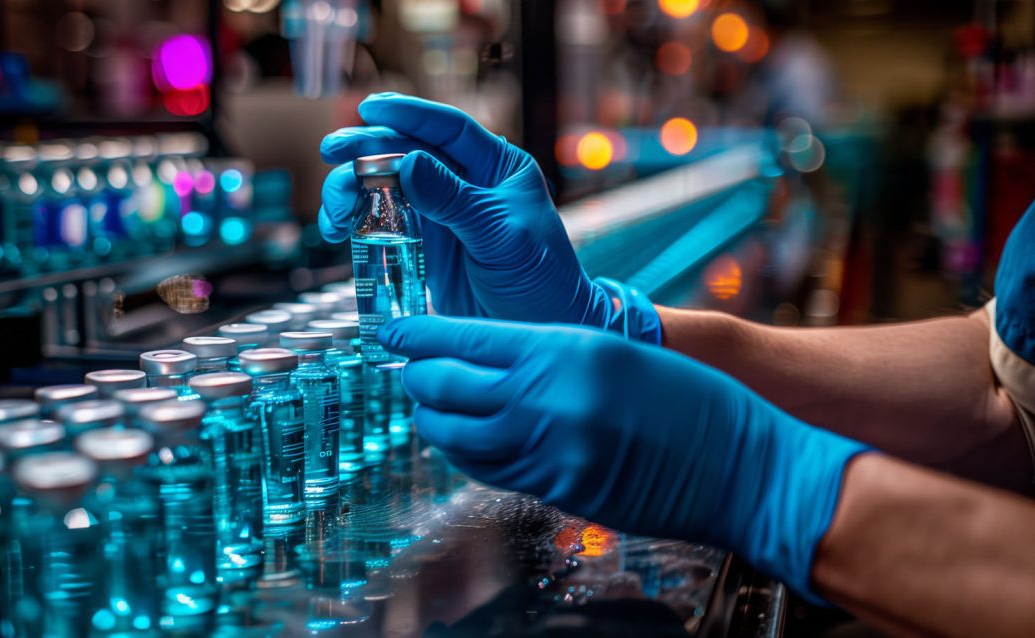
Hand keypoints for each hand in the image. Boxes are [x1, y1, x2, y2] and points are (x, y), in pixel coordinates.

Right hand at [320, 93, 660, 341]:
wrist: (541, 329)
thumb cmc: (541, 279)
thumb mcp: (501, 236)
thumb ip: (455, 201)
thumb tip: (407, 163)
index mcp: (496, 167)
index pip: (448, 129)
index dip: (408, 113)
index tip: (370, 107)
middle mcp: (466, 183)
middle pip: (407, 152)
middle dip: (365, 150)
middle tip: (331, 152)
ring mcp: (441, 213)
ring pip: (387, 186)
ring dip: (353, 189)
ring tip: (335, 212)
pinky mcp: (423, 245)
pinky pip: (383, 221)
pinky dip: (357, 221)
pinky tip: (340, 229)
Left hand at [381, 315, 870, 601]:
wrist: (743, 468)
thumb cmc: (691, 403)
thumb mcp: (615, 354)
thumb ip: (548, 354)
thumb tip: (485, 358)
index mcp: (564, 349)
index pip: (462, 338)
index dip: (416, 336)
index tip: (390, 332)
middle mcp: (546, 398)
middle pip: (444, 387)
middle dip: (415, 378)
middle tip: (407, 370)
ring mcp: (547, 450)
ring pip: (454, 436)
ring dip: (433, 420)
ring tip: (429, 407)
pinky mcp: (554, 492)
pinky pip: (486, 469)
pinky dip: (465, 453)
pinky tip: (465, 442)